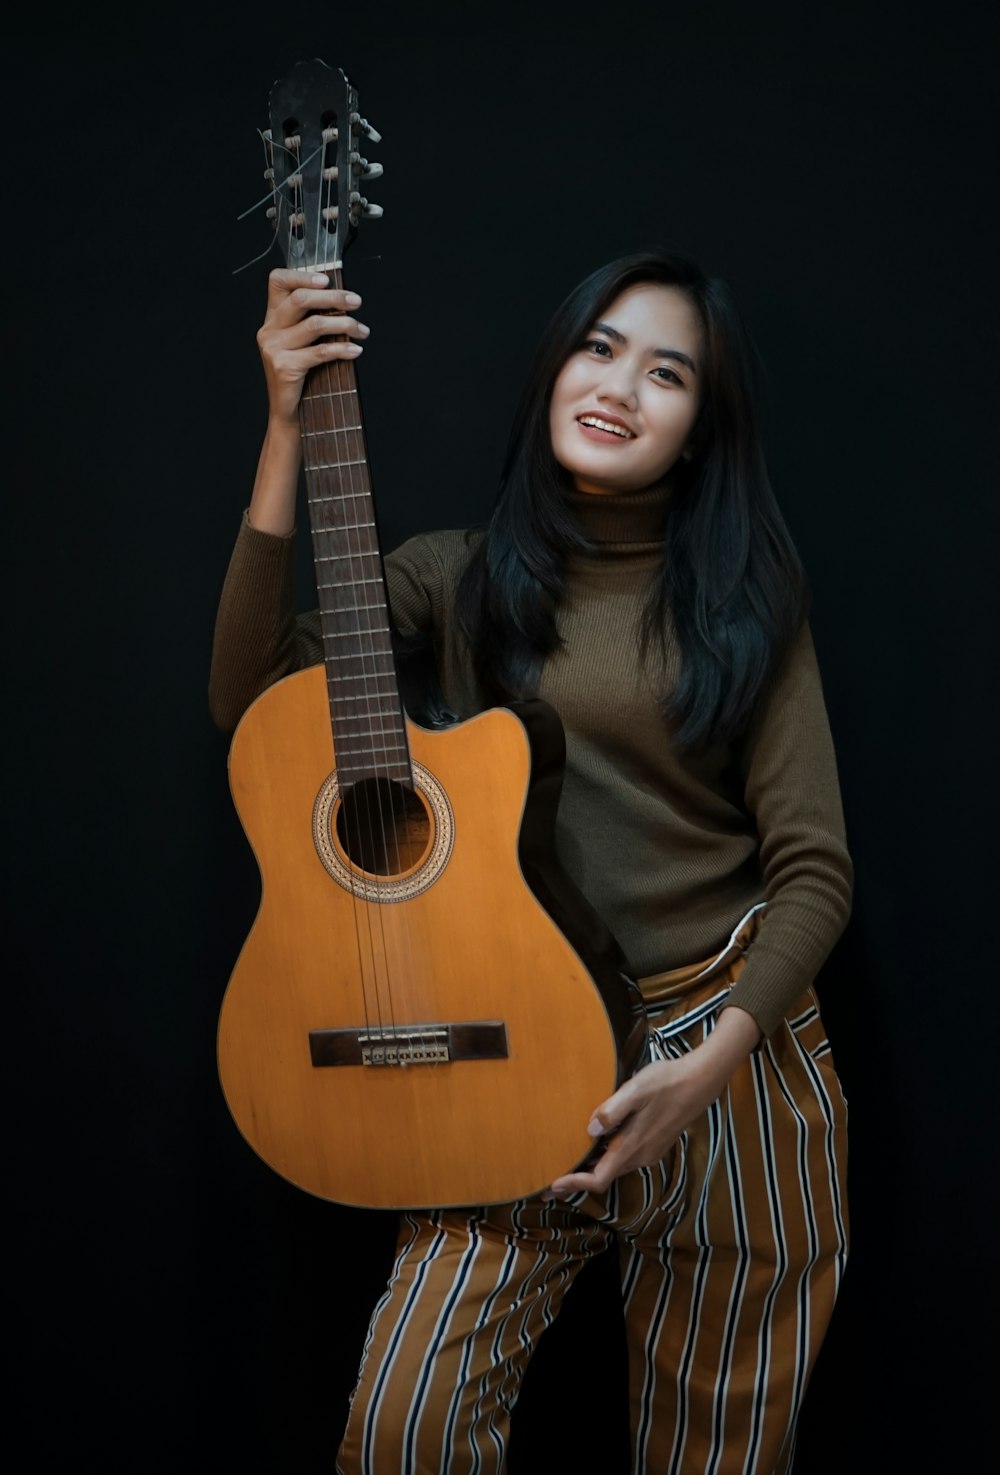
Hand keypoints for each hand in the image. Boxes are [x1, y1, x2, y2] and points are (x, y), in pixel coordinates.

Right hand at [256, 268, 370, 424]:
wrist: (287, 413)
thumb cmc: (301, 376)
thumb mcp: (301, 344)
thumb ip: (312, 320)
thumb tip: (345, 300)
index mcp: (271, 318)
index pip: (277, 281)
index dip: (302, 275)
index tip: (328, 280)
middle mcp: (269, 330)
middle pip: (301, 299)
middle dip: (334, 297)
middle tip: (357, 302)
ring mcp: (274, 348)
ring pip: (315, 325)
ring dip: (345, 325)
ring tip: (363, 331)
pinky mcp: (284, 367)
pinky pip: (319, 352)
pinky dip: (342, 350)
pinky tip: (356, 351)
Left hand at [546, 1005, 760, 1197]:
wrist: (700, 1081)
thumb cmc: (666, 1082)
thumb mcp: (636, 1090)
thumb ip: (612, 1111)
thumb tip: (589, 1129)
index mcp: (632, 1146)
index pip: (599, 1178)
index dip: (575, 1184)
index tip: (554, 1186)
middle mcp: (641, 1155)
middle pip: (606, 1176)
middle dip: (580, 1179)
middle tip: (555, 1180)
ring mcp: (650, 1151)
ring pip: (617, 1167)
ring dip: (595, 1168)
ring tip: (572, 1161)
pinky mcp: (656, 1143)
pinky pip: (627, 1157)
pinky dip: (609, 1157)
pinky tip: (599, 1143)